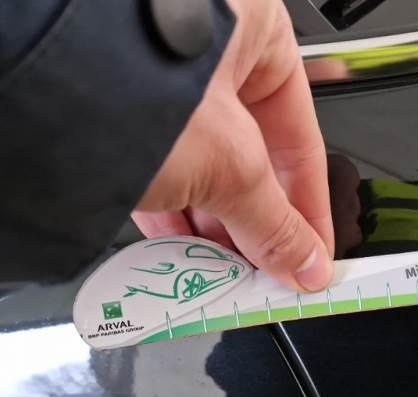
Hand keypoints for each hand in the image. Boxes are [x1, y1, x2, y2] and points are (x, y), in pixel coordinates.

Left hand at [133, 0, 333, 291]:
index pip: (303, 138)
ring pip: (205, 165)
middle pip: (253, 158)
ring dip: (214, 226)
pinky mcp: (121, 105)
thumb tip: (305, 261)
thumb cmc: (125, 78)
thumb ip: (275, 221)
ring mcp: (162, 75)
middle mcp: (210, 48)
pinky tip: (180, 250)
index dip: (311, 209)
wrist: (32, 80)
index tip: (312, 254)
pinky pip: (162, 165)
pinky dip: (173, 210)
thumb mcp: (227, 163)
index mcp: (255, 31)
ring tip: (223, 270)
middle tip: (267, 272)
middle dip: (257, 225)